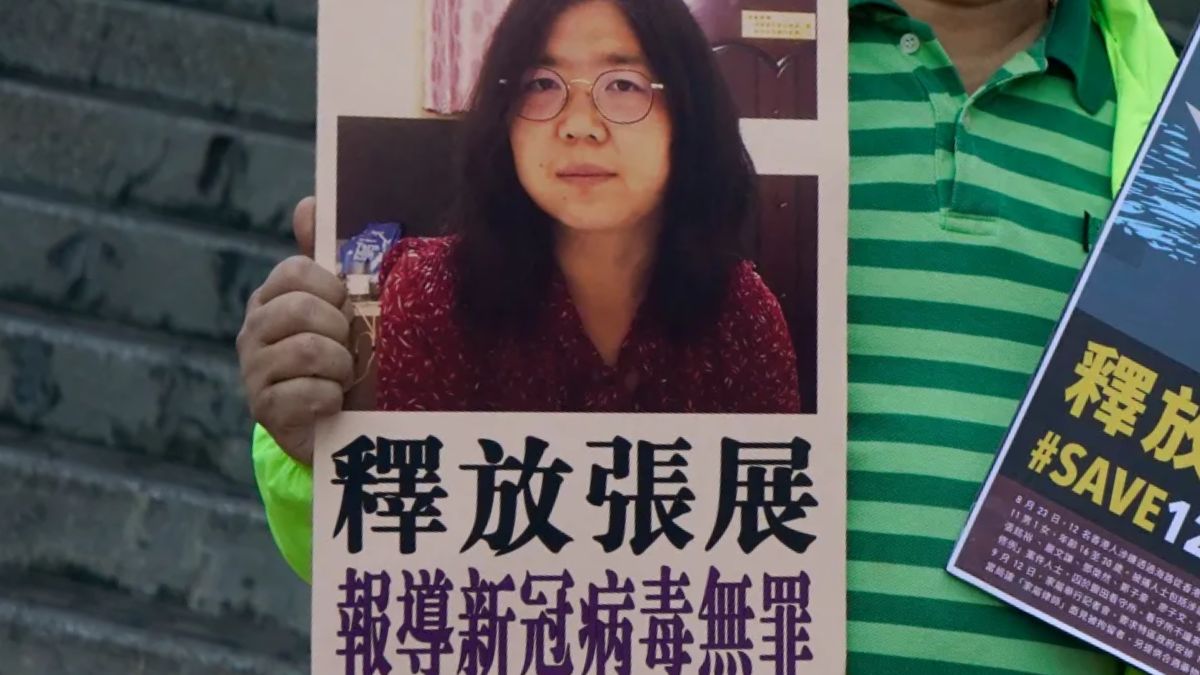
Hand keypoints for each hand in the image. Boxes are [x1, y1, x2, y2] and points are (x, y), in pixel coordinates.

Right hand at [237, 197, 352, 464]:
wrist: (328, 424)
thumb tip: (308, 203)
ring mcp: (254, 371)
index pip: (296, 271)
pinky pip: (309, 393)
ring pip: (309, 351)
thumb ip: (324, 258)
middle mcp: (254, 331)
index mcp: (271, 299)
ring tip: (343, 378)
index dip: (331, 288)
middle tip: (348, 349)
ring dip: (341, 367)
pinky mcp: (265, 410)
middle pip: (303, 310)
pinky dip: (331, 398)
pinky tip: (331, 403)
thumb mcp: (336, 308)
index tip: (345, 307)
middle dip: (340, 331)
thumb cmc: (336, 357)